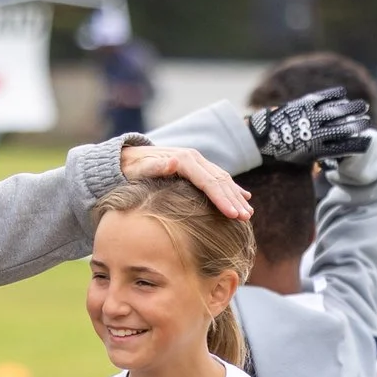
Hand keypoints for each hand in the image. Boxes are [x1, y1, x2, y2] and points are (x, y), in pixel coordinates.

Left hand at [119, 144, 253, 219]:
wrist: (128, 157)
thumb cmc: (133, 169)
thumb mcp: (140, 169)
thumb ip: (156, 167)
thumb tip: (173, 161)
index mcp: (184, 160)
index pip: (208, 182)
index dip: (222, 199)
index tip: (232, 215)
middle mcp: (194, 158)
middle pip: (219, 181)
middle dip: (234, 200)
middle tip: (246, 219)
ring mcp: (197, 162)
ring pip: (222, 179)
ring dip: (236, 196)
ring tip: (248, 214)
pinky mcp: (197, 167)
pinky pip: (219, 178)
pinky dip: (232, 189)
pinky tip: (245, 197)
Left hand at [247, 88, 373, 165]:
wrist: (262, 138)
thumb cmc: (284, 152)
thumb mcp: (302, 160)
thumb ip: (318, 159)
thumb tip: (329, 166)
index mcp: (318, 149)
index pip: (344, 147)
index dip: (357, 144)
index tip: (367, 142)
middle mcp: (318, 132)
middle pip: (345, 128)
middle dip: (358, 125)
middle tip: (367, 122)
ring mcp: (312, 116)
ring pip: (338, 111)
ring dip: (353, 108)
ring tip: (363, 106)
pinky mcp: (305, 104)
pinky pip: (324, 98)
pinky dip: (335, 95)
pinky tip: (343, 94)